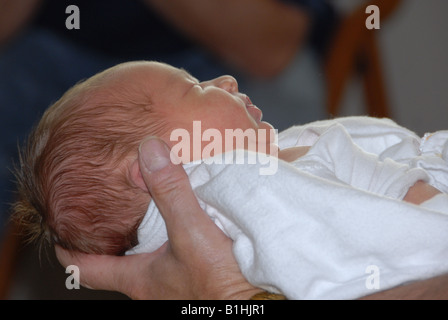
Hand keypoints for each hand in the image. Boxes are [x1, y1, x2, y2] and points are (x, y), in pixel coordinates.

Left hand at [56, 137, 259, 298]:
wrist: (261, 303)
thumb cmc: (221, 281)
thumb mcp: (192, 232)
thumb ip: (171, 192)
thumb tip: (149, 149)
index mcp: (140, 279)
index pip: (89, 270)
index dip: (70, 255)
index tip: (58, 242)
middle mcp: (153, 286)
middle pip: (119, 265)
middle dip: (111, 243)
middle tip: (106, 218)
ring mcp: (175, 287)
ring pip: (148, 261)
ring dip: (143, 240)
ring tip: (145, 216)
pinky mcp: (197, 281)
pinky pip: (174, 258)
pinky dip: (171, 240)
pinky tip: (184, 226)